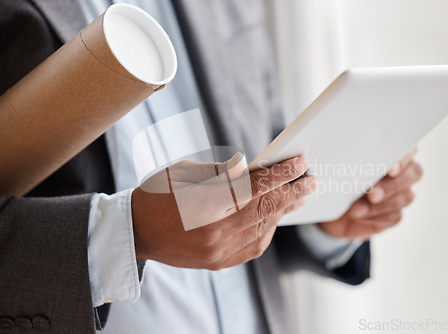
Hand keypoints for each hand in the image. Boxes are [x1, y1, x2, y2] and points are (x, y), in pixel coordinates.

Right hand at [132, 154, 316, 269]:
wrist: (136, 232)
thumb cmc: (156, 195)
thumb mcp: (183, 172)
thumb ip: (219, 172)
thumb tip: (247, 166)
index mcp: (205, 206)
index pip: (254, 187)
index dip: (280, 174)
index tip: (300, 163)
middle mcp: (215, 233)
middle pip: (264, 210)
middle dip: (291, 193)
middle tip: (311, 181)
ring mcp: (218, 251)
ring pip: (262, 229)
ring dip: (282, 212)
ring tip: (298, 197)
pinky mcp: (218, 262)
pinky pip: (254, 247)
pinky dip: (268, 230)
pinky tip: (275, 217)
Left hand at [318, 148, 422, 240]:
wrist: (328, 208)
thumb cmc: (336, 179)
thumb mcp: (342, 167)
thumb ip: (354, 161)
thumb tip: (353, 162)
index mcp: (391, 152)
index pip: (408, 149)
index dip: (403, 160)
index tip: (390, 170)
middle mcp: (402, 171)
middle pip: (414, 173)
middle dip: (392, 185)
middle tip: (372, 194)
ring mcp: (401, 193)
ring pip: (406, 197)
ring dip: (381, 205)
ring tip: (357, 209)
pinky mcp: (394, 214)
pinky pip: (394, 216)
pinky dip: (375, 217)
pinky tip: (359, 216)